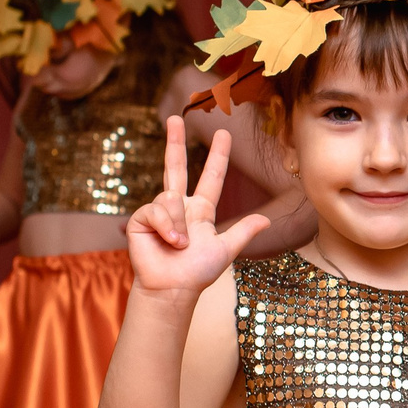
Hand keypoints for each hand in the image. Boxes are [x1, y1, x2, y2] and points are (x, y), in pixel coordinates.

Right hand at [124, 117, 270, 298]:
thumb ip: (243, 232)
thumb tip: (266, 219)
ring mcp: (160, 211)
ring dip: (178, 224)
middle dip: (175, 142)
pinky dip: (166, 226)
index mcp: (201, 210)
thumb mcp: (225, 250)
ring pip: (171, 198)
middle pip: (176, 167)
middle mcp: (179, 206)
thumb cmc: (197, 273)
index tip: (224, 134)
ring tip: (180, 245)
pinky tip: (168, 241)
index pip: (211, 177)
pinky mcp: (142, 219)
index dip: (218, 157)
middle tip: (175, 118)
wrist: (172, 289)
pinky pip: (156, 209)